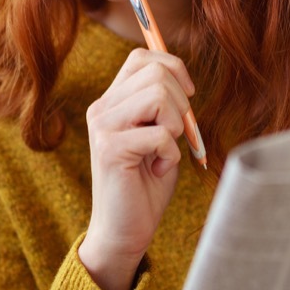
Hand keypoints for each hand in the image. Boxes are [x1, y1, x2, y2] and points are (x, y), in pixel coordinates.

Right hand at [78, 48, 194, 289]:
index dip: (173, 68)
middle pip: (156, 71)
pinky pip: (159, 133)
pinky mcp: (110, 149)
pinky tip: (158, 171)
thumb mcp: (159, 135)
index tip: (187, 96)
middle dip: (182, 102)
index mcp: (111, 101)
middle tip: (176, 136)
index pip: (142, 58)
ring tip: (164, 152)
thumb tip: (184, 78)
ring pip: (158, 94)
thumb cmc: (146, 185)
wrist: (124, 231)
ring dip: (175, 126)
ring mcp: (102, 126)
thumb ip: (164, 106)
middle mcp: (102, 108)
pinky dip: (170, 154)